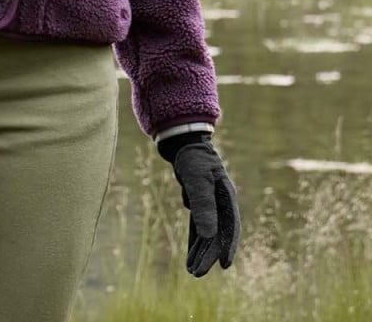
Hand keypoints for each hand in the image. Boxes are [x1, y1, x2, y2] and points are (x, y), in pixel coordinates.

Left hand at [165, 136, 239, 276]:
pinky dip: (194, 240)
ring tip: (191, 271)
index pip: (230, 227)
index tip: (224, 266)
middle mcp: (221, 202)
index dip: (228, 247)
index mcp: (227, 196)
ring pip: (206, 232)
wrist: (182, 140)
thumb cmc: (193, 158)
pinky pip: (198, 225)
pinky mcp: (198, 201)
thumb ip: (204, 206)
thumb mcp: (198, 181)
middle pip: (217, 233)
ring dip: (200, 250)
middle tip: (196, 273)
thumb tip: (208, 236)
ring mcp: (210, 202)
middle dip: (208, 254)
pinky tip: (190, 255)